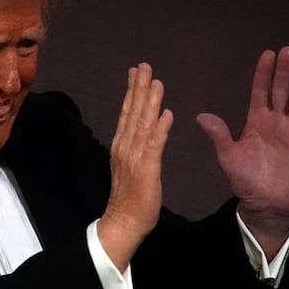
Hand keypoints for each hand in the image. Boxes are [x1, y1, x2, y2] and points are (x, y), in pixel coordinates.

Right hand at [98, 63, 173, 270]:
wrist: (123, 222)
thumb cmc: (130, 199)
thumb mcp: (131, 167)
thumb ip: (135, 148)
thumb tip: (142, 129)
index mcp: (122, 145)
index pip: (127, 113)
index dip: (132, 91)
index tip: (136, 72)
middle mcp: (125, 147)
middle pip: (132, 112)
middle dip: (139, 88)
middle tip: (144, 66)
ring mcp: (134, 157)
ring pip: (142, 124)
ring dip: (149, 102)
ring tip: (156, 82)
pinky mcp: (146, 169)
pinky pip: (154, 145)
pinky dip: (160, 128)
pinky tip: (167, 113)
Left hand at [196, 46, 288, 257]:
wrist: (265, 204)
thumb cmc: (245, 180)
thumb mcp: (228, 157)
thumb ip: (219, 135)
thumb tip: (200, 116)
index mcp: (256, 122)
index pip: (260, 92)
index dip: (263, 74)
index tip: (266, 55)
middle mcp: (276, 123)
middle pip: (281, 92)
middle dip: (283, 72)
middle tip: (287, 51)